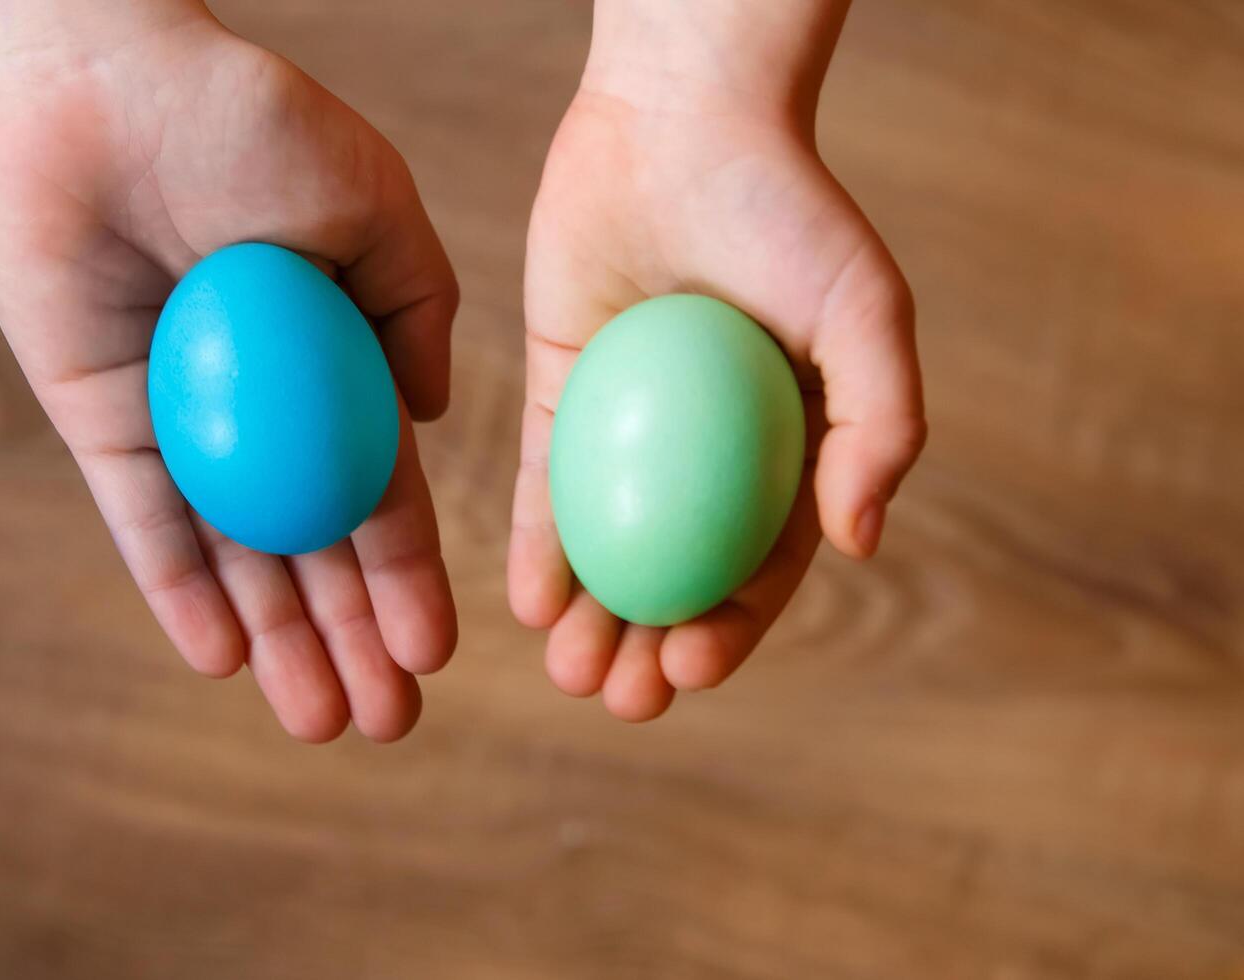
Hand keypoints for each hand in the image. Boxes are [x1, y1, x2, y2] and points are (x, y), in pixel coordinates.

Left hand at [0, 2, 458, 741]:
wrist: (107, 92)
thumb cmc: (249, 126)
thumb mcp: (376, 206)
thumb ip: (418, 307)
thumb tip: (431, 416)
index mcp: (339, 367)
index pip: (381, 497)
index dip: (410, 579)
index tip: (438, 652)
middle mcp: (269, 412)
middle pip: (316, 550)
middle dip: (355, 640)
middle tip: (389, 723)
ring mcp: (191, 426)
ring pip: (241, 558)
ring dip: (282, 643)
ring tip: (320, 724)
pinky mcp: (107, 426)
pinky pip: (148, 526)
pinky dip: (181, 593)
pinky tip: (223, 661)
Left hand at [511, 0, 925, 720]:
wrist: (682, 118)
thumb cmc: (788, 211)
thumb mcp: (866, 315)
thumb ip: (880, 426)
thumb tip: (859, 545)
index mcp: (783, 447)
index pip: (757, 565)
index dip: (729, 629)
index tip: (693, 667)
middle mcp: (702, 449)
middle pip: (674, 573)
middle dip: (650, 648)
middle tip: (621, 697)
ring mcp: (626, 423)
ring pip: (605, 543)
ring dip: (590, 617)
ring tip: (571, 672)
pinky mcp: (560, 385)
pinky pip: (542, 479)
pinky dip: (538, 542)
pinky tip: (529, 601)